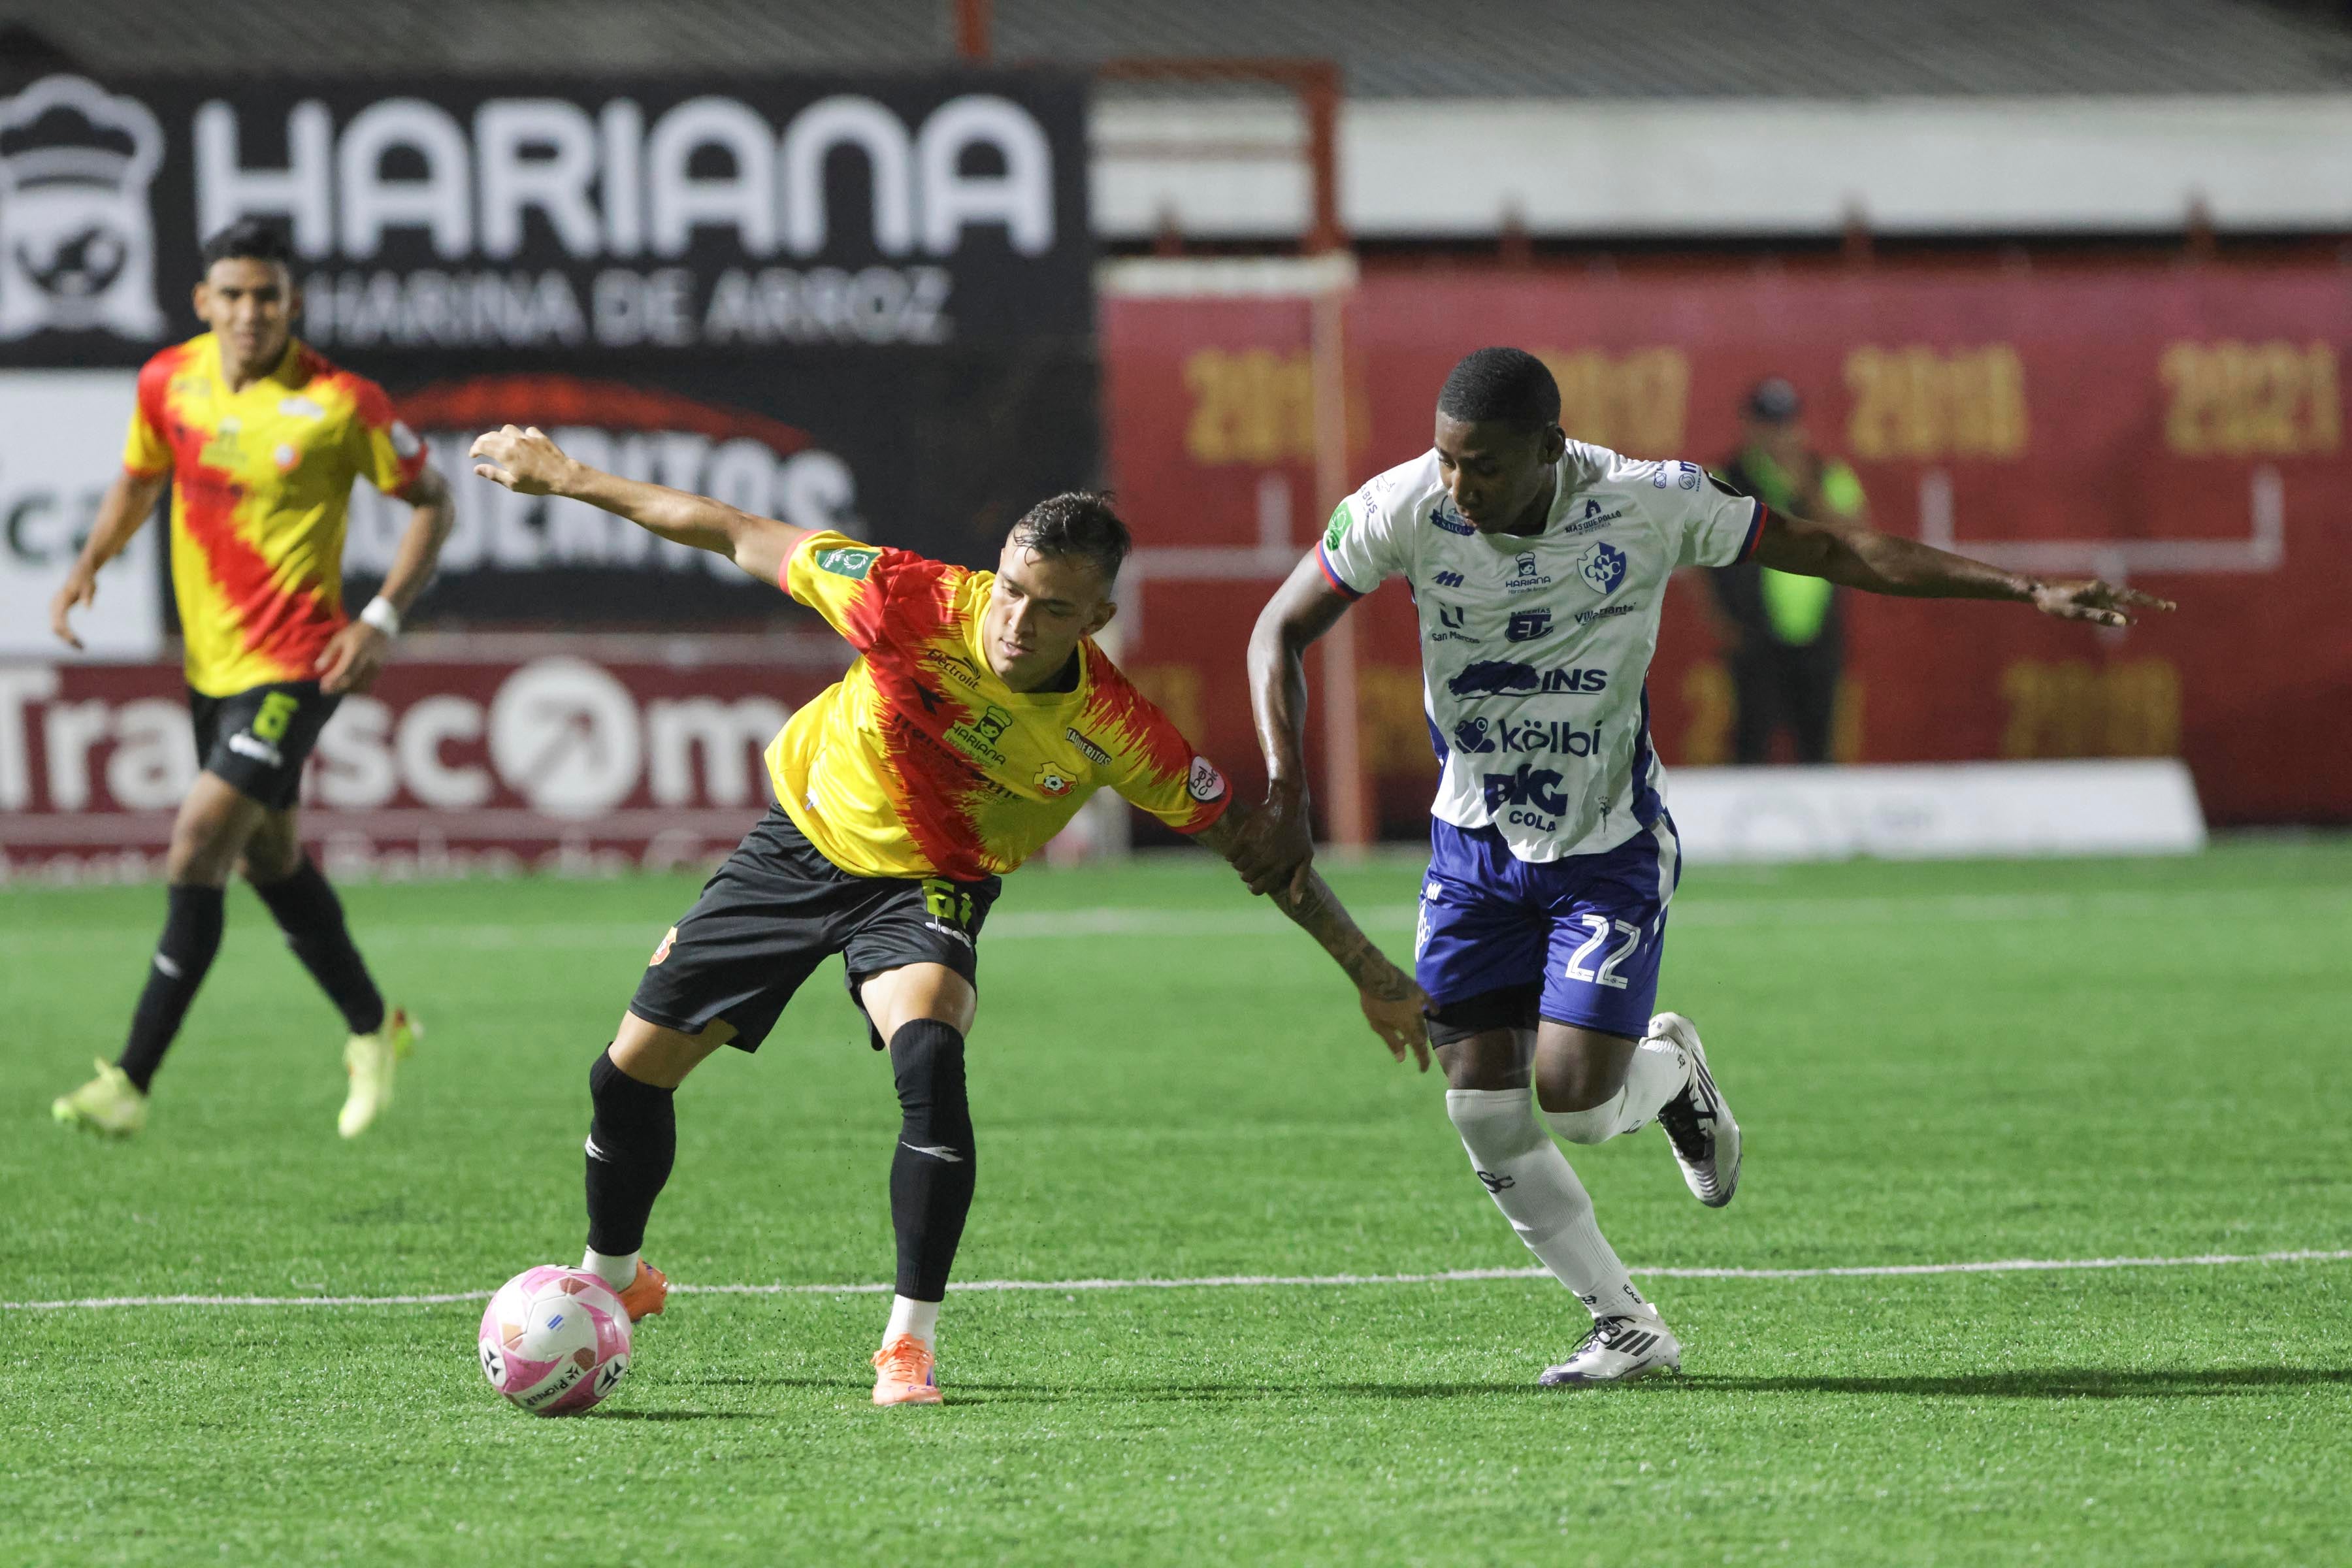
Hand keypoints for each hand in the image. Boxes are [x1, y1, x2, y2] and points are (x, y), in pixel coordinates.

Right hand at [50, 569, 95, 649]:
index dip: (66, 632)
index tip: (76, 641)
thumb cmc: (87, 579)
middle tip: (81, 648)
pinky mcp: (57, 609)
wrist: (81, 571)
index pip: (60, 620)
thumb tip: (88, 608)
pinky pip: (58, 625)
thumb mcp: (90, 587)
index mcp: (61, 600)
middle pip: (55, 627)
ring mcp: (54, 607)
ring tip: (80, 647)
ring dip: (66, 638)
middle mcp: (54, 604)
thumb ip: (88, 597)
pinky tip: (76, 640)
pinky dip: (66, 633)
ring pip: (55, 628)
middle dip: (67, 639)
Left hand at [316, 620, 390, 694]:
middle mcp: (366, 661)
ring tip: (336, 690)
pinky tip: (350, 689)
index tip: (322, 685)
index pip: (342, 670)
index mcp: (355, 652)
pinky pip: (368, 683)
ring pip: (360, 684)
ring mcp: (374, 667)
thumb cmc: (356, 632)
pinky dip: (357, 688)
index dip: (332, 679)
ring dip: (347, 689)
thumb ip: (329, 652)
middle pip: (351, 680)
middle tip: (326, 691)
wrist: (379, 628)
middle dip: (337, 687)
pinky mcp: (378, 670)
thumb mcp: (339, 638)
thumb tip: (318, 668)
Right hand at [469, 425, 573, 495]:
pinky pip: (526, 431)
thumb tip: (476, 469)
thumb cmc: (537, 483)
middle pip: (492, 435)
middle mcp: (514, 441)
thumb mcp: (512, 483)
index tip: (472, 456)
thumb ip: (493, 474)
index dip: (474, 449)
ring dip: (501, 435)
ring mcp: (527, 437)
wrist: (562, 476)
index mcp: (505, 452)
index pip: (482, 445)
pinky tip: (522, 442)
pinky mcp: (539, 437)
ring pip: (508, 429)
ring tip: (500, 444)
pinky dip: (521, 435)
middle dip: (483, 441)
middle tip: (480, 448)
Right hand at [1231, 777, 1315, 898]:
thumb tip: (1296, 903)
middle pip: (1246, 878)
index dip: (1255, 887)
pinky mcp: (1244, 836)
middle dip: (1248, 874)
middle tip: (1252, 865)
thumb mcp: (1305, 856)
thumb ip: (1300, 880)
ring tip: (1247, 856)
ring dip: (1240, 864)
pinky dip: (1231, 855)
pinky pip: (1230, 855)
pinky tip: (1238, 849)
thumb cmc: (1299, 831)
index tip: (1254, 882)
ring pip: (1237, 867)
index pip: (1258, 888)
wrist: (1287, 804)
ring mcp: (1254, 848)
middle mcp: (1266, 859)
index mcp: (1280, 866)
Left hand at [1358, 969, 1430, 1071]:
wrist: (1375, 975)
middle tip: (1415, 1053)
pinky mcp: (1418, 991)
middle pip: (1422, 1035)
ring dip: (1420, 1030)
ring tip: (1413, 1036)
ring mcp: (1419, 1003)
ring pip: (1423, 1021)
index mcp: (1408, 1026)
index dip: (1422, 1059)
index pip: (1419, 1048)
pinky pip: (1429, 1002)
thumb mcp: (1378, 1025)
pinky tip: (1435, 1012)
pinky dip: (1433, 1008)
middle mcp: (1417, 1016)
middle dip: (1419, 1046)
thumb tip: (1402, 1058)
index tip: (1423, 1069)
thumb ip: (1392, 1041)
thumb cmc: (1373, 1002)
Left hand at [2028, 579, 2174, 627]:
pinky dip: (2124, 610)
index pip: (2133, 598)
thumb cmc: (2055, 602)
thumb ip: (2100, 617)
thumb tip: (2125, 621)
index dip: (2151, 603)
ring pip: (2125, 600)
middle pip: (2133, 596)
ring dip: (2141, 605)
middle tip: (2172, 608)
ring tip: (2158, 609)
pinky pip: (2112, 605)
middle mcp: (2102, 590)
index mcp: (2101, 590)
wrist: (2038, 591)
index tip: (2168, 608)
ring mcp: (2098, 594)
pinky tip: (2130, 619)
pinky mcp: (2091, 598)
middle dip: (2152, 603)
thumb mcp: (2076, 613)